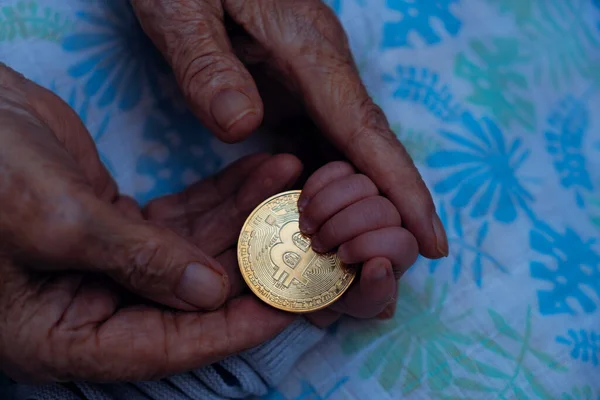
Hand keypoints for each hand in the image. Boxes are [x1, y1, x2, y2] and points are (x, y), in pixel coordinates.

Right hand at [0, 64, 296, 382]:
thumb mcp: (55, 219)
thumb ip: (136, 260)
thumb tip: (211, 294)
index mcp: (60, 334)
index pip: (160, 348)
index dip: (226, 332)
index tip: (284, 310)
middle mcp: (91, 305)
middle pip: (188, 301)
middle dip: (248, 264)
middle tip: (303, 240)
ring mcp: (111, 263)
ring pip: (194, 251)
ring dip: (244, 217)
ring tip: (289, 183)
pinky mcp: (123, 223)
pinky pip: (184, 218)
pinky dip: (222, 196)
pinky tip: (261, 173)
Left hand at [130, 0, 447, 260]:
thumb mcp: (182, 9)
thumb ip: (208, 65)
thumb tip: (244, 125)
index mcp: (308, 51)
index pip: (365, 131)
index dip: (402, 189)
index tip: (432, 240)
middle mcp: (321, 70)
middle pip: (368, 149)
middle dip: (386, 210)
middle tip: (387, 270)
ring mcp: (308, 79)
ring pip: (346, 150)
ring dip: (355, 203)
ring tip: (355, 257)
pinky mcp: (290, 86)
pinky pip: (318, 142)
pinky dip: (324, 183)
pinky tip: (316, 216)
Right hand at [297, 162, 417, 323]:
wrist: (304, 269)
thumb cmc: (334, 290)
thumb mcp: (353, 302)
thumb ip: (375, 294)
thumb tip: (381, 266)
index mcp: (400, 249)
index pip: (403, 241)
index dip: (373, 247)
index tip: (343, 257)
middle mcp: (392, 218)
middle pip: (382, 209)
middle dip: (345, 228)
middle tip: (318, 244)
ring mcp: (371, 192)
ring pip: (363, 183)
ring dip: (328, 207)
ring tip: (306, 227)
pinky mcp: (347, 174)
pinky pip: (340, 168)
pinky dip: (318, 186)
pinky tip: (302, 206)